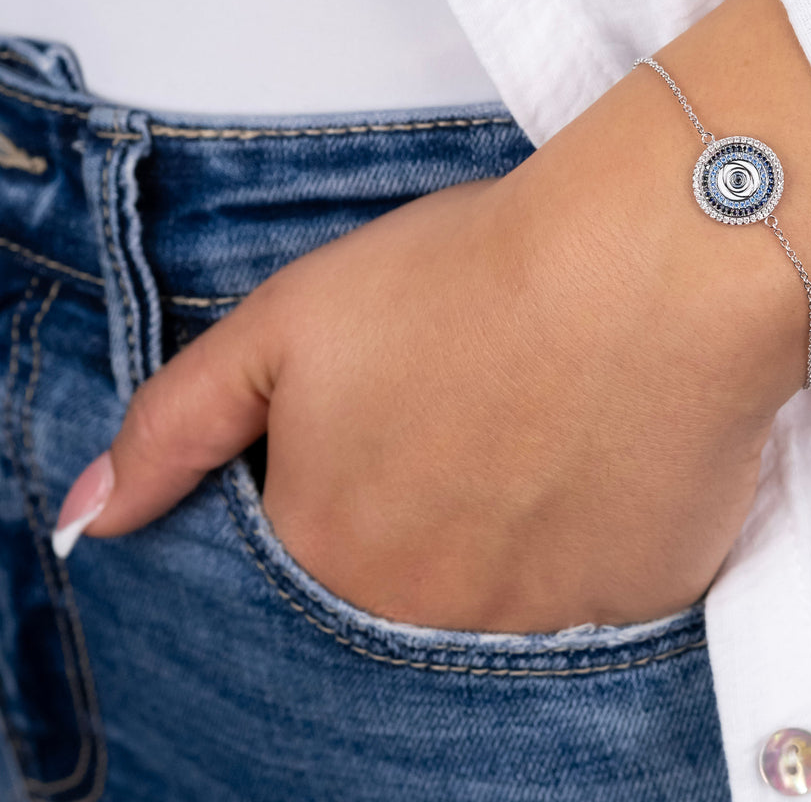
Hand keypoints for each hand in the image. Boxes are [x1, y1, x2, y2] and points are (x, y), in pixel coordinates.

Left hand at [51, 158, 777, 632]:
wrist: (645, 267)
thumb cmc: (465, 280)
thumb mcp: (288, 326)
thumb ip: (175, 428)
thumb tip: (89, 522)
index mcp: (333, 550)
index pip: (312, 554)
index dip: (353, 474)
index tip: (399, 420)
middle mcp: (429, 614)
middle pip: (407, 580)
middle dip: (430, 501)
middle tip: (477, 412)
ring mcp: (541, 620)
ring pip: (504, 587)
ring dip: (511, 518)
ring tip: (542, 420)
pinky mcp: (638, 598)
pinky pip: (595, 584)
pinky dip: (590, 527)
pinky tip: (603, 449)